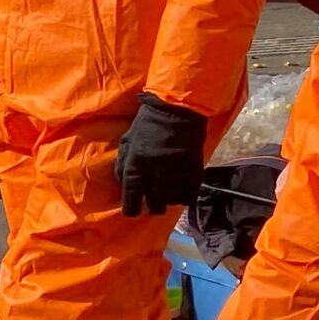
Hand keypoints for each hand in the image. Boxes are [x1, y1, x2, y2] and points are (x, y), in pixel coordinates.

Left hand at [113, 95, 208, 216]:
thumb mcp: (127, 141)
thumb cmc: (147, 124)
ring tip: (168, 193)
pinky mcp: (195, 169)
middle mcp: (157, 170)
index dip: (131, 208)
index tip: (133, 210)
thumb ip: (123, 165)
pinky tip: (182, 190)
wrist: (178, 109)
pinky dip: (185, 196)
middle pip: (155, 203)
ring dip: (170, 200)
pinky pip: (190, 194)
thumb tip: (123, 185)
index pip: (132, 196)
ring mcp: (178, 170)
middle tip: (154, 202)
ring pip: (173, 201)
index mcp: (136, 163)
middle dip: (153, 205)